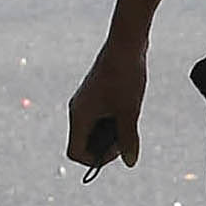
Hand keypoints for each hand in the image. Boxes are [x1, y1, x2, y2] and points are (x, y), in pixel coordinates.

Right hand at [67, 38, 147, 173]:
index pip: (76, 152)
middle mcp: (78, 110)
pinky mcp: (95, 94)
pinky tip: (130, 109)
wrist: (126, 44)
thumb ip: (128, 138)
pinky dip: (113, 120)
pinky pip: (99, 117)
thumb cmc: (126, 77)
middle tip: (128, 136)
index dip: (96, 159)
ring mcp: (85, 101)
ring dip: (111, 133)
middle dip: (105, 146)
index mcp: (79, 116)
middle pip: (85, 143)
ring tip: (130, 120)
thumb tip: (130, 162)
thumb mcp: (130, 111)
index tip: (119, 149)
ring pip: (94, 130)